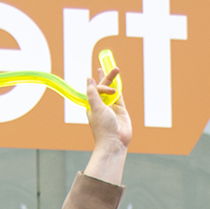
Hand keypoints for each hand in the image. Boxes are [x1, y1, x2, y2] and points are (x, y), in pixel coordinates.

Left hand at [84, 66, 131, 184]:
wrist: (114, 142)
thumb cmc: (103, 128)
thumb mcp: (95, 108)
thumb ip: (93, 93)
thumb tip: (88, 79)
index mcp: (92, 105)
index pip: (95, 89)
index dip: (100, 84)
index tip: (104, 84)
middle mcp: (101, 105)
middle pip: (104, 87)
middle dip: (107, 77)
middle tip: (111, 66)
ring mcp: (111, 107)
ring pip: (112, 90)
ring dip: (113, 80)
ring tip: (114, 68)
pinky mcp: (121, 110)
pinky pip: (120, 96)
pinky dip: (119, 88)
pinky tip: (118, 81)